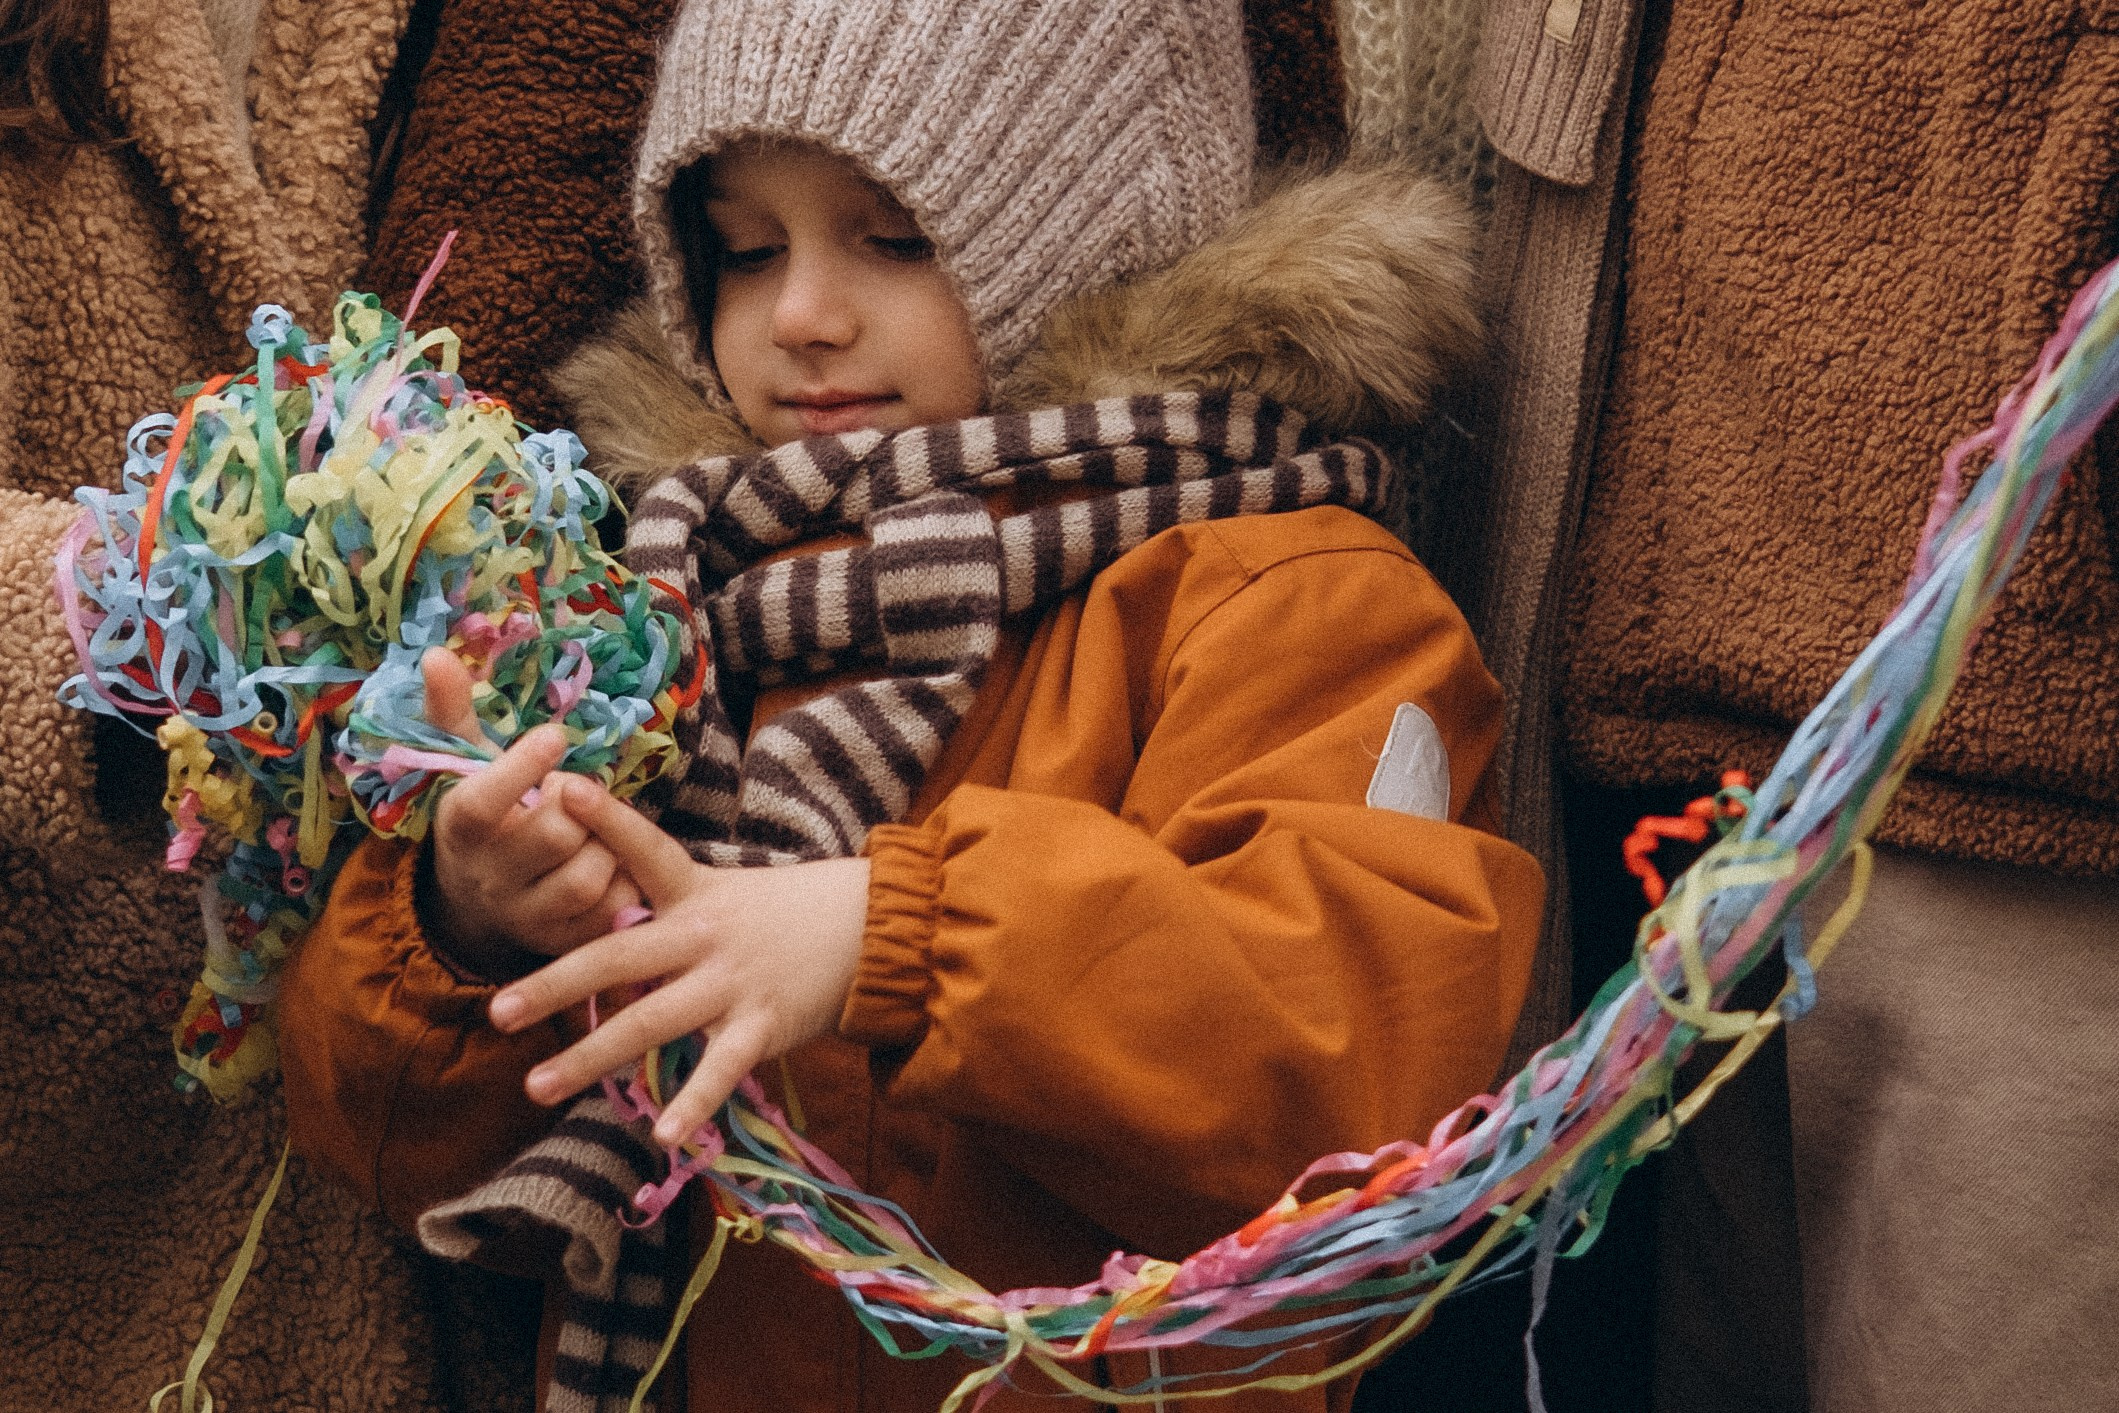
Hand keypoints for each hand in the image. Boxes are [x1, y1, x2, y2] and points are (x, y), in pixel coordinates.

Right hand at [424, 648, 640, 967]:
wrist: (475, 906)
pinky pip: (610, 914)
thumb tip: (436, 653)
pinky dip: (625, 884)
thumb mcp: (464, 764)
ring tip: (599, 828)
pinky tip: (617, 863)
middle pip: (552, 836)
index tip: (555, 736)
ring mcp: (523, 916)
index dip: (521, 769)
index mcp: (460, 827)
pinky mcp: (560, 943)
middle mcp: (486, 877)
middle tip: (582, 791)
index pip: (482, 802)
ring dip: (607, 845)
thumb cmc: (485, 815)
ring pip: (585, 878)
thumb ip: (451, 712)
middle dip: (580, 805)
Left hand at [486, 775, 870, 1147]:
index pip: (645, 849)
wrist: (873, 931)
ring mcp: (731, 982)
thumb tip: (601, 921)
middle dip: (554, 985)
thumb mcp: (725, 894)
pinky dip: (694, 1102)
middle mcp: (704, 935)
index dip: (606, 819)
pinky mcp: (763, 1024)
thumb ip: (665, 910)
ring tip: (537, 1085)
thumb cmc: (787, 914)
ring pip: (651, 1022)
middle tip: (497, 1011)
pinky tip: (663, 1134)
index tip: (559, 789)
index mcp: (694, 893)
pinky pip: (721, 1068)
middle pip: (618, 956)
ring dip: (592, 1056)